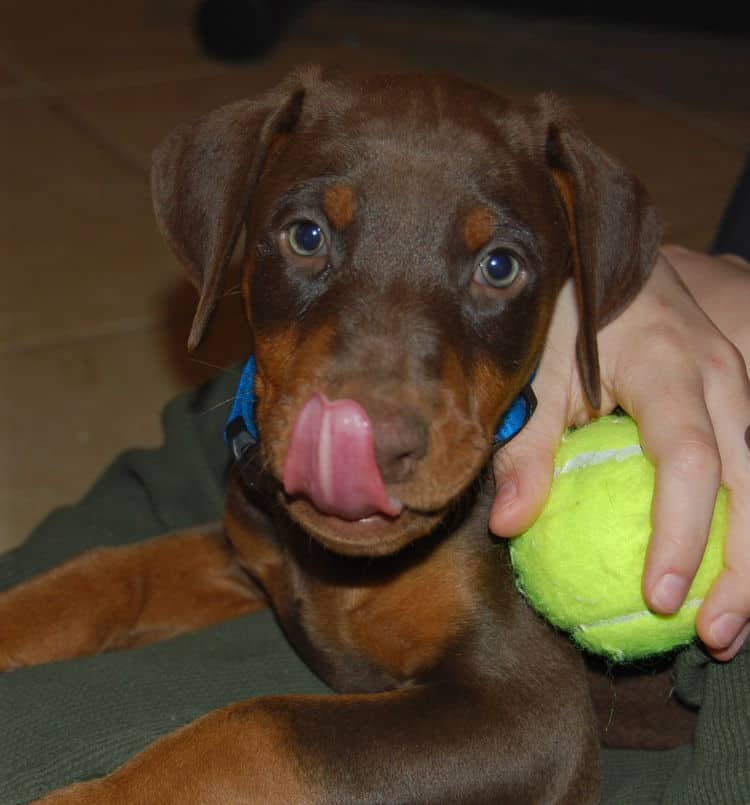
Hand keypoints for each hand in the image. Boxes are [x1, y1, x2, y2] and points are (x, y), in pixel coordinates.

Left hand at [491, 247, 749, 660]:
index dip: (681, 533)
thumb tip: (509, 524)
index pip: (688, 461)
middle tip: (714, 636)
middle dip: (743, 568)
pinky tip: (729, 567)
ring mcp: (741, 382)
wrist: (614, 257)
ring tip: (729, 624)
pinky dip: (745, 522)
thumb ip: (526, 444)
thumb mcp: (538, 369)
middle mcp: (722, 375)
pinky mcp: (740, 393)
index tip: (658, 597)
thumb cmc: (568, 311)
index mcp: (669, 365)